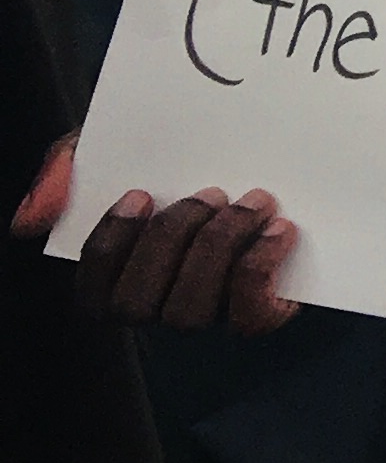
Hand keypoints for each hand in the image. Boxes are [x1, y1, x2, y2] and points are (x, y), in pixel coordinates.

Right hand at [13, 136, 301, 334]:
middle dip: (172, 242)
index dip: (114, 244)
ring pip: (190, 314)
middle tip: (211, 192)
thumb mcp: (110, 145)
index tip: (142, 193)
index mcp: (117, 276)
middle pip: (137, 305)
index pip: (94, 289)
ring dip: (219, 251)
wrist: (270, 146)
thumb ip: (64, 169)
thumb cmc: (172, 155)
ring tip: (253, 201)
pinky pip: (250, 317)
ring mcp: (208, 313)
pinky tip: (279, 228)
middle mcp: (157, 304)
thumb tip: (31, 221)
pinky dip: (261, 271)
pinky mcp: (260, 311)